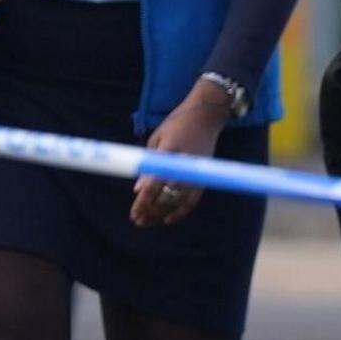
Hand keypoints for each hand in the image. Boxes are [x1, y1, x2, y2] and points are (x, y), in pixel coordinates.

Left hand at [131, 84, 231, 227]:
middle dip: (151, 211)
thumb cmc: (177, 124)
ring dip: (162, 214)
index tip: (133, 214)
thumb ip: (148, 165)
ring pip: (178, 202)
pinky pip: (193, 200)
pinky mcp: (204, 176)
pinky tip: (168, 219)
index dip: (143, 202)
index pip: (154, 185)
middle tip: (138, 221)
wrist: (206, 117)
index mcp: (169, 153)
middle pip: (167, 197)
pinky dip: (181, 211)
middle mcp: (185, 166)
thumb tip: (138, 190)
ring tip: (149, 222)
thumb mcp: (157, 139)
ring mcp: (197, 172)